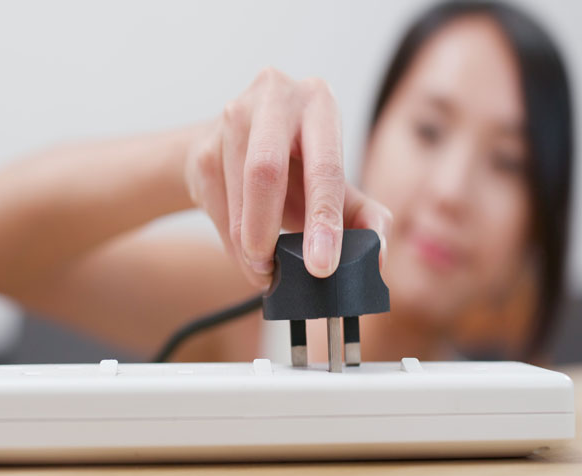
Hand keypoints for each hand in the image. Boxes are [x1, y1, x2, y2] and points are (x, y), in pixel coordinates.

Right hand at [185, 68, 391, 287]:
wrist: (238, 146)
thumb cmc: (296, 167)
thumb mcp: (335, 184)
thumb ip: (363, 215)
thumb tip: (377, 256)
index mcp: (319, 102)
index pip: (324, 166)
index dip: (324, 219)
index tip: (322, 264)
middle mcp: (275, 97)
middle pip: (265, 170)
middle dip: (267, 229)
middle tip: (274, 271)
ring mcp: (233, 116)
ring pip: (237, 194)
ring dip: (247, 244)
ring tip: (263, 269)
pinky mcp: (204, 146)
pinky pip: (216, 206)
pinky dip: (231, 243)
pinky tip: (244, 254)